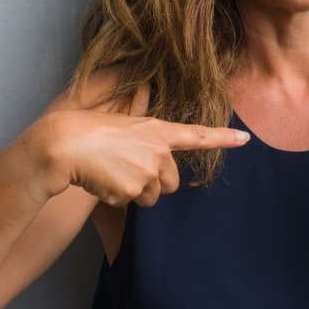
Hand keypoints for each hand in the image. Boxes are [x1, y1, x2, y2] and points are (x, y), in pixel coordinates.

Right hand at [22, 109, 249, 206]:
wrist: (64, 144)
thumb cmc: (86, 128)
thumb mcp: (121, 119)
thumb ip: (142, 124)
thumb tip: (149, 105)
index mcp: (157, 129)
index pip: (197, 135)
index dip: (223, 138)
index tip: (244, 139)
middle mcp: (158, 151)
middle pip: (172, 182)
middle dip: (154, 183)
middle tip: (127, 169)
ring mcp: (147, 172)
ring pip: (151, 197)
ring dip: (134, 192)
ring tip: (111, 172)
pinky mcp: (133, 191)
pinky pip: (130, 204)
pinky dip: (116, 197)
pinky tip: (102, 180)